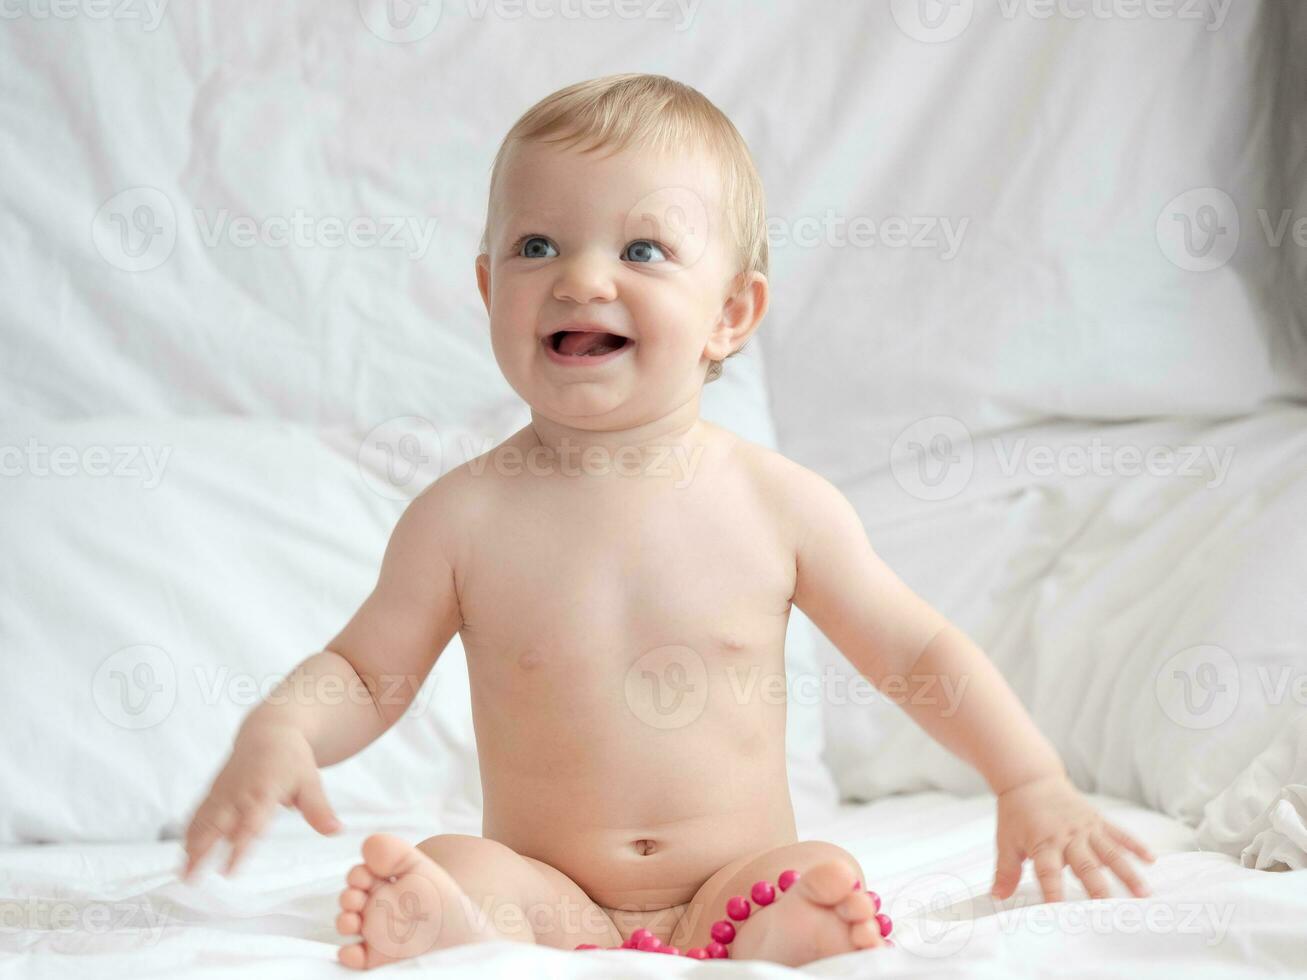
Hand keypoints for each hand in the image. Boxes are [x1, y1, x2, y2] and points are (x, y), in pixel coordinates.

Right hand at [179, 724, 341, 880]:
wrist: (270, 730)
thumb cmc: (292, 758)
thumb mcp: (310, 781)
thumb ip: (319, 809)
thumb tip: (336, 831)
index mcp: (263, 791)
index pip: (249, 825)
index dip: (237, 848)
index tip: (228, 872)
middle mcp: (239, 792)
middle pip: (218, 825)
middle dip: (203, 851)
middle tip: (192, 878)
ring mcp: (224, 791)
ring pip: (204, 820)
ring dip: (191, 846)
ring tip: (183, 873)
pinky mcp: (215, 790)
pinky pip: (199, 812)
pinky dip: (189, 831)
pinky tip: (183, 851)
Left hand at [991, 773, 1154, 902]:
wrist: (1030, 779)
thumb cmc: (1017, 813)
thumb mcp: (1006, 841)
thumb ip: (1005, 871)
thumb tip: (996, 897)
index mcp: (1043, 843)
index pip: (1048, 872)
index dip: (1053, 892)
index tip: (1060, 913)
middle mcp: (1067, 836)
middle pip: (1086, 865)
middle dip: (1099, 888)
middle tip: (1113, 910)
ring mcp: (1085, 827)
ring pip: (1110, 852)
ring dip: (1127, 872)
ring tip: (1143, 893)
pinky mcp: (1097, 820)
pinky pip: (1119, 833)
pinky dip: (1134, 845)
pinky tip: (1151, 859)